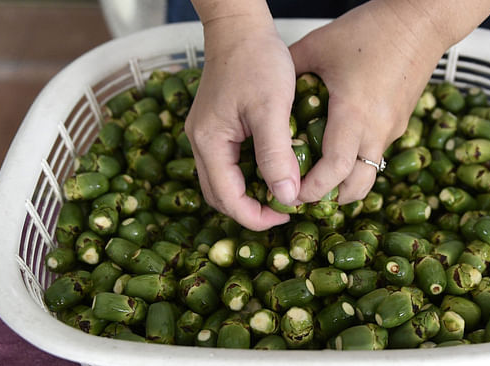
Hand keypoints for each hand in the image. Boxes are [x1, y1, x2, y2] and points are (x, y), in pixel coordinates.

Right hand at [185, 6, 299, 230]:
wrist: (240, 25)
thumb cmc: (256, 60)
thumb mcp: (272, 108)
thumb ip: (276, 154)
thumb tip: (287, 197)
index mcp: (209, 142)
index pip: (227, 199)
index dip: (256, 216)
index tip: (288, 214)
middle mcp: (201, 143)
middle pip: (220, 195)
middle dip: (251, 210)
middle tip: (286, 209)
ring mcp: (207, 135)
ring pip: (224, 181)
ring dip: (251, 193)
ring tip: (283, 193)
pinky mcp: (217, 127)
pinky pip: (230, 163)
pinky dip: (250, 175)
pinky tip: (275, 169)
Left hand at [289, 0, 489, 203]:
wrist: (421, 20)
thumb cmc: (370, 29)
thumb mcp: (317, 47)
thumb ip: (289, 72)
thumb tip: (266, 95)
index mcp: (354, 113)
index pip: (333, 171)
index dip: (311, 189)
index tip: (292, 193)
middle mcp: (377, 129)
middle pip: (356, 187)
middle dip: (329, 198)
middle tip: (304, 196)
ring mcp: (393, 129)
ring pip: (369, 174)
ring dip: (345, 183)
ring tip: (319, 180)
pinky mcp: (400, 124)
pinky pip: (376, 154)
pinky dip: (356, 162)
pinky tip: (338, 150)